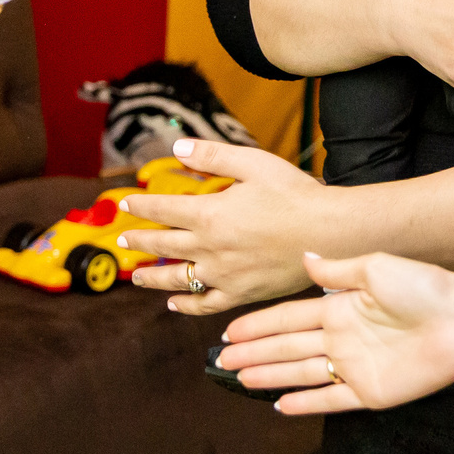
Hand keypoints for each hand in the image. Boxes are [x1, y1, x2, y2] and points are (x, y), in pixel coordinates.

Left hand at [116, 140, 323, 312]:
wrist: (330, 233)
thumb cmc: (295, 194)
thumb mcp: (254, 164)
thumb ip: (212, 156)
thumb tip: (176, 147)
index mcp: (209, 214)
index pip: (163, 209)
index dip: (141, 205)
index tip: (126, 203)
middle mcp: (210, 248)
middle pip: (163, 245)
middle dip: (139, 240)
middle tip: (123, 238)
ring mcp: (224, 275)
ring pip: (176, 279)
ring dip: (151, 276)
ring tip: (136, 275)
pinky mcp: (241, 293)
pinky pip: (204, 304)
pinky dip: (185, 305)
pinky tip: (174, 304)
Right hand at [214, 251, 453, 415]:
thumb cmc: (427, 288)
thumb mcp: (377, 268)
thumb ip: (336, 272)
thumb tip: (306, 256)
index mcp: (342, 307)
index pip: (289, 318)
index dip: (259, 325)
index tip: (229, 331)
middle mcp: (343, 338)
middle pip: (287, 348)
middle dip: (253, 353)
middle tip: (221, 360)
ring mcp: (355, 367)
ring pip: (300, 374)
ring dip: (269, 376)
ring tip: (238, 380)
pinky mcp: (370, 393)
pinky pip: (329, 401)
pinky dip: (305, 404)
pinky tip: (280, 405)